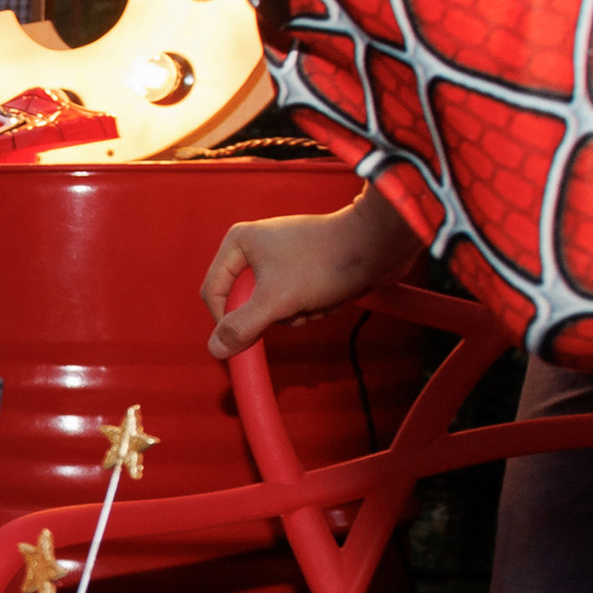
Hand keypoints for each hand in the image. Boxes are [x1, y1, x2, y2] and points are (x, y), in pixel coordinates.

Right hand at [201, 190, 421, 359]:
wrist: (379, 244)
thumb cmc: (326, 261)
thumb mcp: (276, 300)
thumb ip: (241, 326)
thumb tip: (215, 349)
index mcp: (238, 244)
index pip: (213, 293)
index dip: (227, 320)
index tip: (247, 338)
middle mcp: (255, 248)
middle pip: (244, 303)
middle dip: (273, 315)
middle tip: (294, 308)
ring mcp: (280, 258)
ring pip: (271, 306)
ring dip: (295, 314)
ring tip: (316, 300)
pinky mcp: (303, 267)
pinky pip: (293, 301)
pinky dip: (310, 307)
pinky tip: (327, 297)